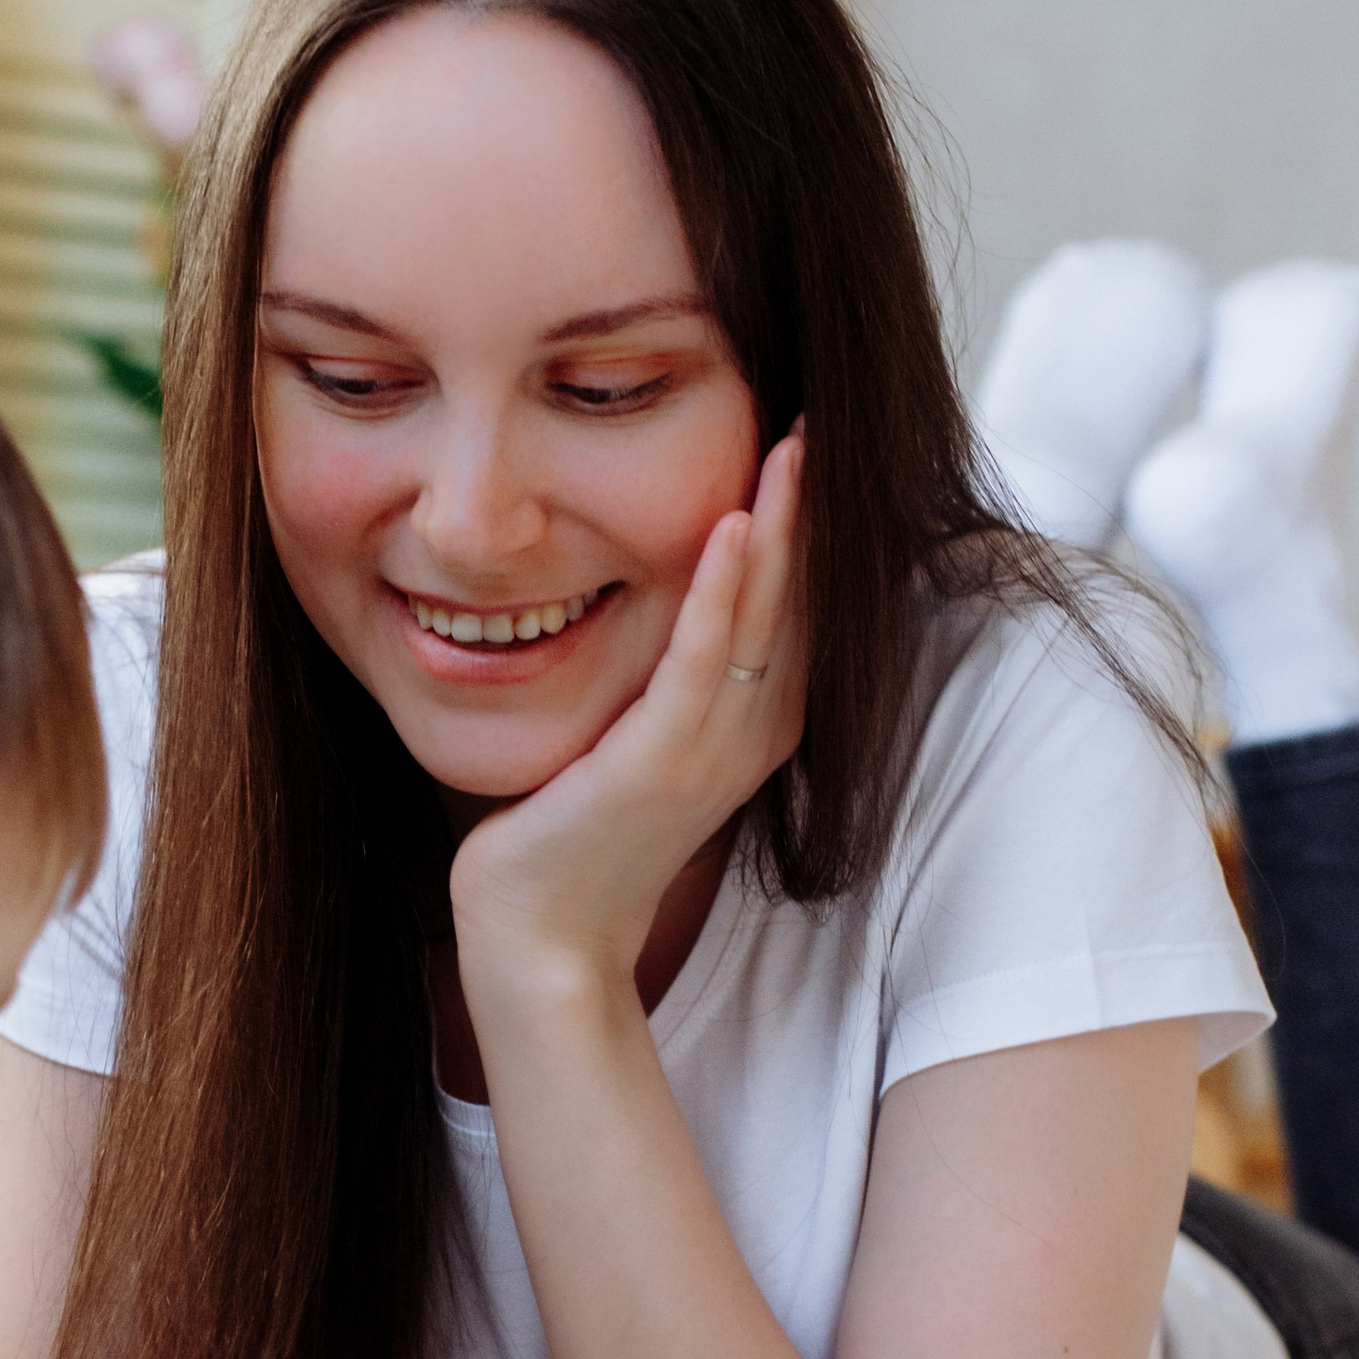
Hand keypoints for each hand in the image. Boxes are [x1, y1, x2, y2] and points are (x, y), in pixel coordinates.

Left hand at [450, 423, 805, 999]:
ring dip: (784, 528)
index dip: (812, 534)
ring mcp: (713, 751)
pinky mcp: (662, 761)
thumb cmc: (573, 836)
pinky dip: (724, 590)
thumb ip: (664, 681)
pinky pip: (705, 659)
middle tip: (818, 422)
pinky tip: (735, 524)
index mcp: (751, 730)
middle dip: (814, 513)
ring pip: (766, 618)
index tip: (808, 452)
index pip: (798, 612)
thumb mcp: (634, 741)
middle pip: (802, 604)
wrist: (540, 935)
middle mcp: (750, 738)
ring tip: (794, 446)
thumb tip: (655, 604)